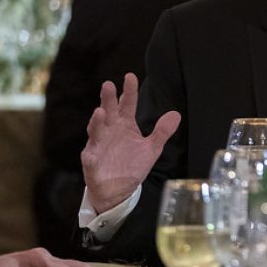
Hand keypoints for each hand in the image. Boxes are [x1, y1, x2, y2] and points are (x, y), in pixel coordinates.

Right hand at [80, 73, 179, 212]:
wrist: (117, 189)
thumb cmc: (132, 165)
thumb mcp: (151, 148)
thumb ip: (162, 131)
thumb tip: (175, 114)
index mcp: (125, 125)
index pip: (127, 104)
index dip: (129, 91)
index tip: (130, 76)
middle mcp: (110, 130)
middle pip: (109, 111)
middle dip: (107, 99)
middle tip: (108, 84)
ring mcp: (99, 143)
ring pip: (96, 129)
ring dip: (97, 121)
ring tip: (101, 111)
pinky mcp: (92, 159)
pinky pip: (90, 152)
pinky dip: (92, 146)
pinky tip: (93, 142)